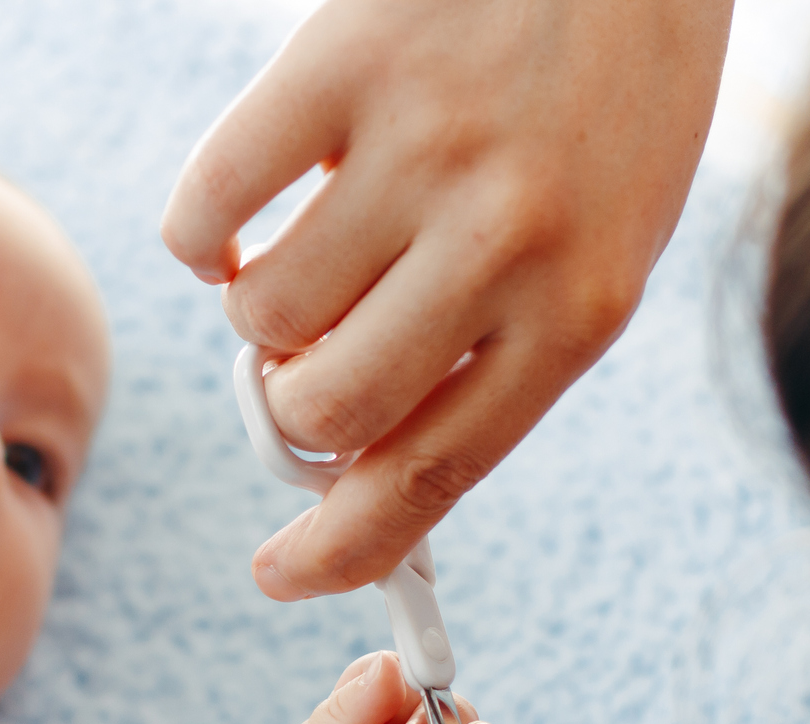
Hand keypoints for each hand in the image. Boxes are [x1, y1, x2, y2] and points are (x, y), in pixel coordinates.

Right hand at [163, 0, 731, 600]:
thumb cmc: (605, 107)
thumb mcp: (595, 249)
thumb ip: (487, 356)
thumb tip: (345, 458)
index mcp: (579, 310)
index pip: (433, 476)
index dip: (342, 548)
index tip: (282, 574)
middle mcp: (503, 239)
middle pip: (323, 411)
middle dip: (291, 408)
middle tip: (302, 362)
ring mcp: (420, 150)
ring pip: (260, 315)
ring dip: (261, 307)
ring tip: (313, 248)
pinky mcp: (340, 64)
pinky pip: (209, 210)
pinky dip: (205, 233)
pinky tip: (247, 211)